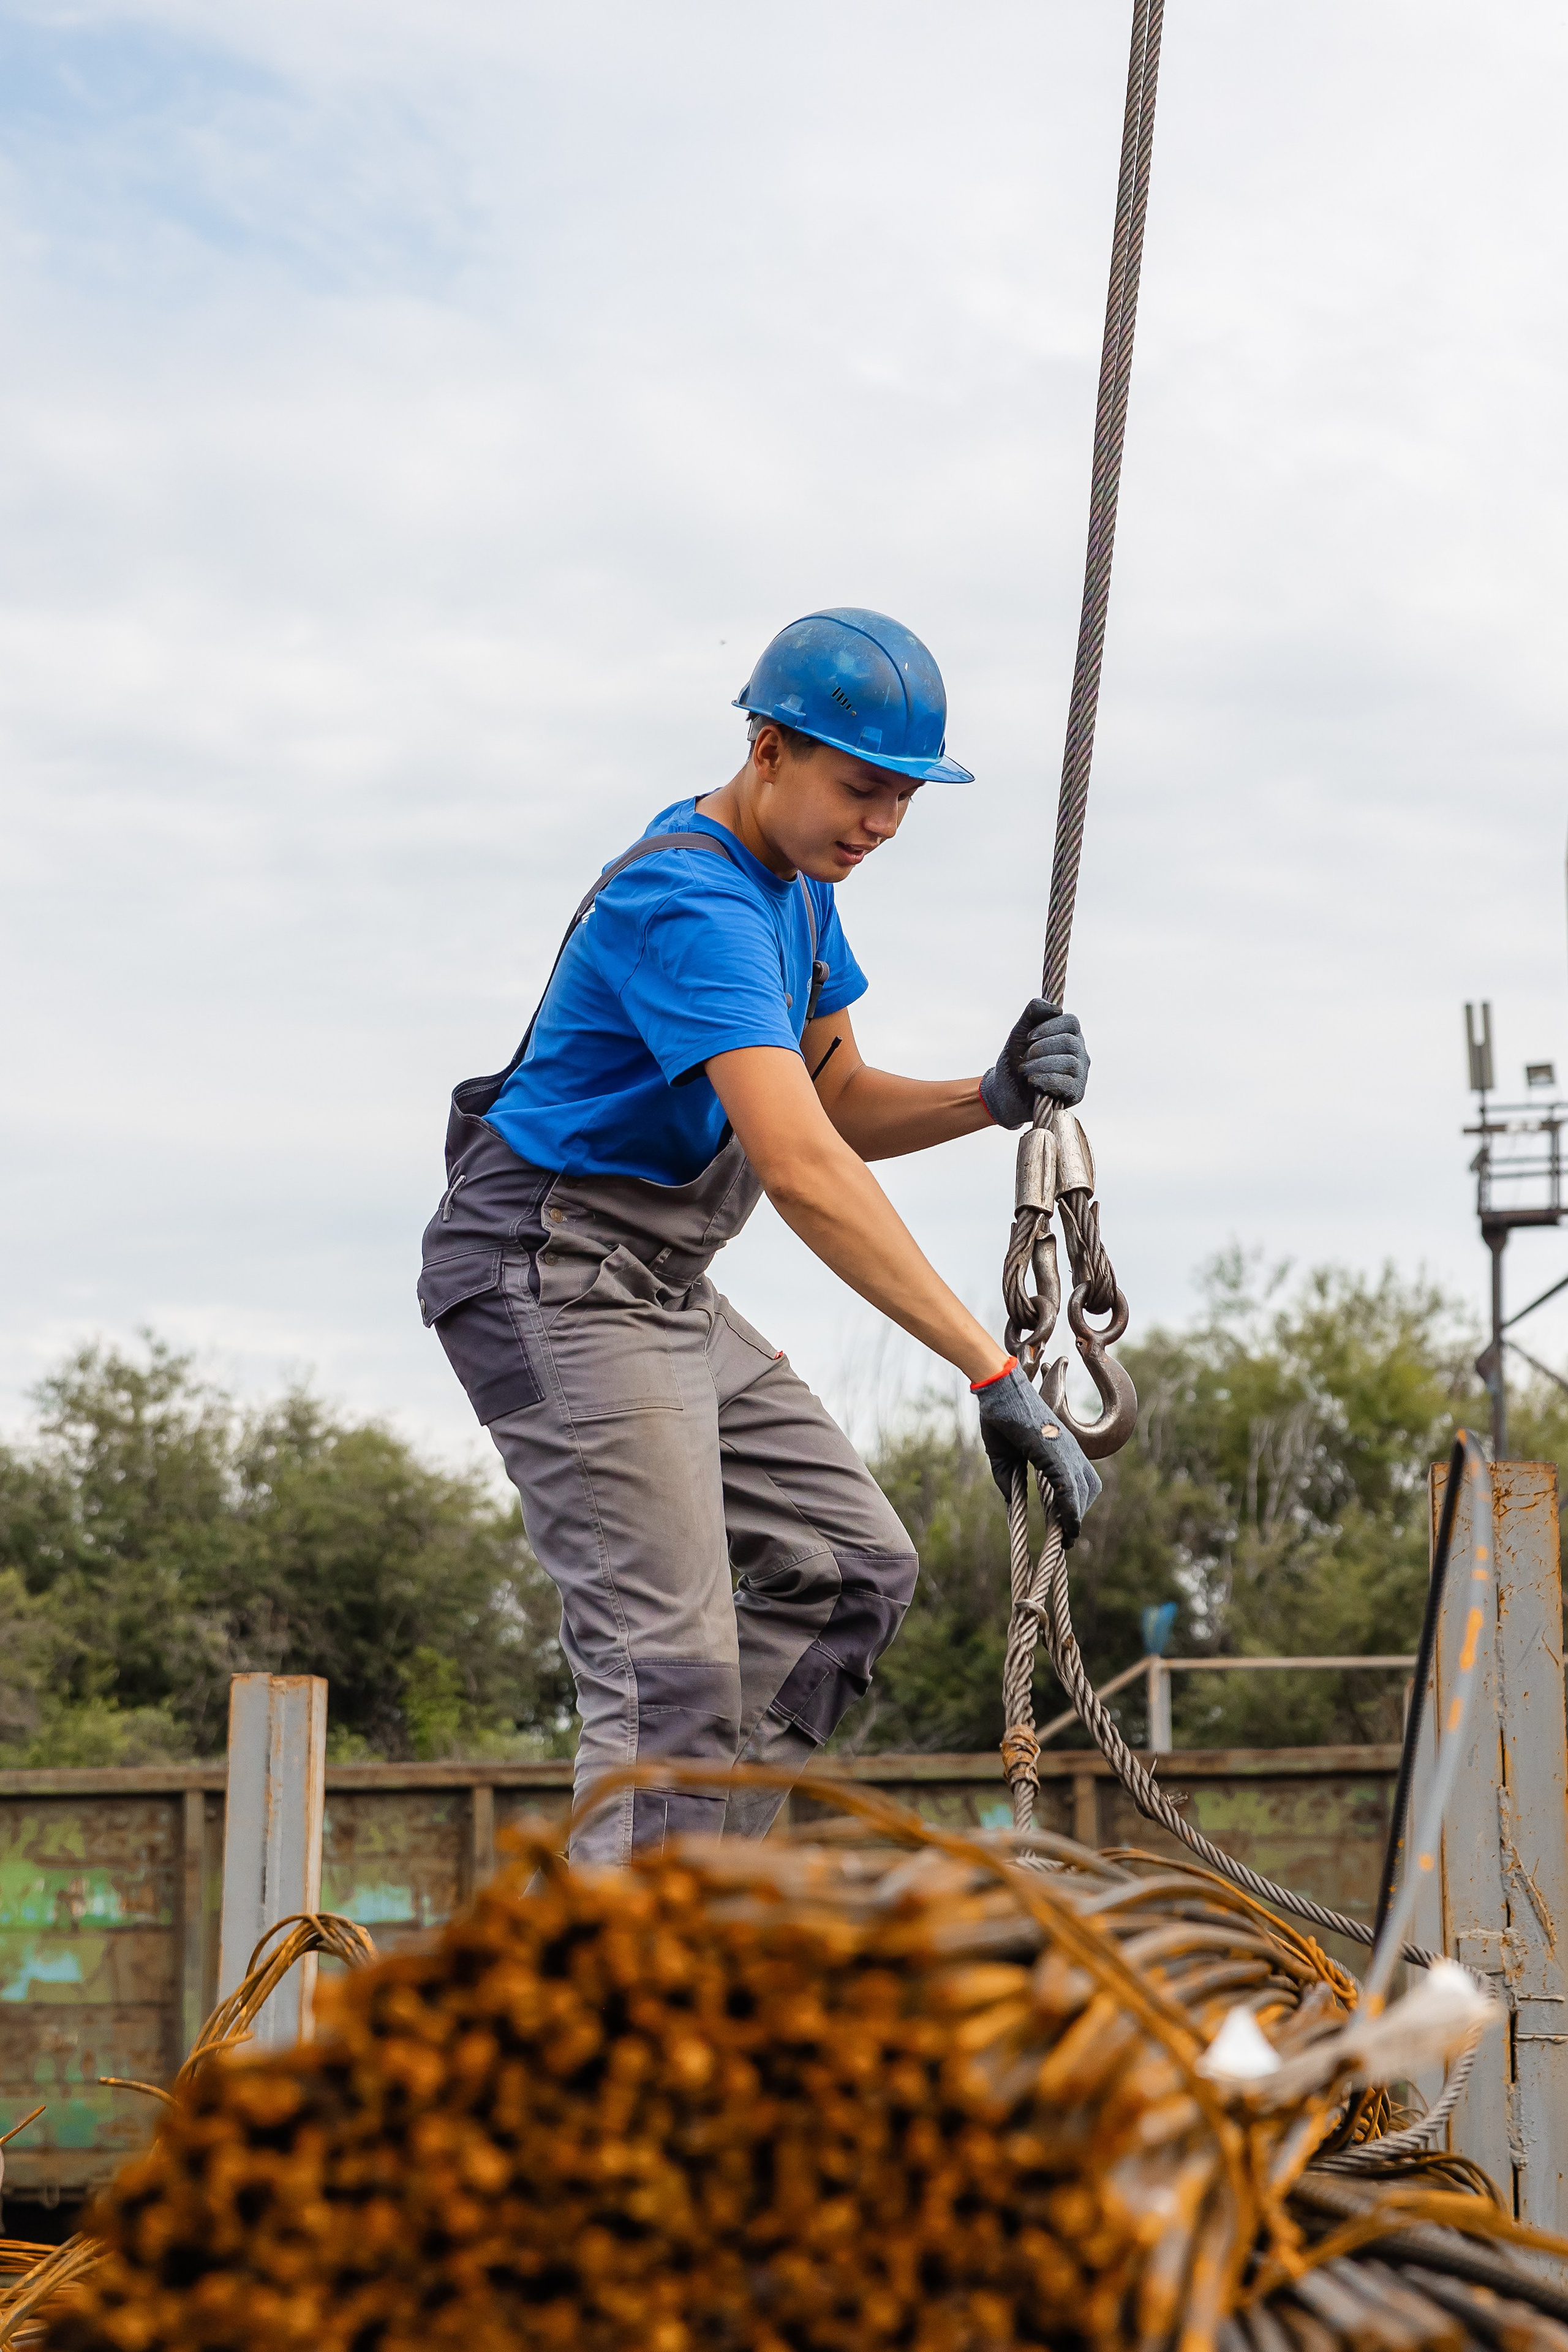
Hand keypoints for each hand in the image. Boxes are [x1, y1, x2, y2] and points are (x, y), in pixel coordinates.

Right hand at [972, 1360, 1101, 1543]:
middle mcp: (1068, 1449)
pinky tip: (1065, 1525)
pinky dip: (1070, 1509)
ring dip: (1076, 1517)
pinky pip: (1069, 1487)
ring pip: (1082, 1491)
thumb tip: (1013, 1507)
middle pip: (1088, 1488)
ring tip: (1067, 1537)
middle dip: (1078, 1514)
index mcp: (1058, 1448)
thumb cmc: (999, 1418)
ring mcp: (1064, 1449)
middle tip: (1066, 1536)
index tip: (1066, 1527)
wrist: (997, 1390)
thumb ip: (1010, 1483)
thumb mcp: (1004, 1459)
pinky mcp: (1055, 1451)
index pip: (1077, 1481)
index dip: (1074, 1506)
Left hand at [980, 1000, 1089, 1129]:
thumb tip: (1055, 1008)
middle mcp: (1079, 1052)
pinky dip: (1047, 1080)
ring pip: (1070, 1063)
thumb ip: (1034, 1013)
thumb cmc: (1016, 1060)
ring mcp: (1080, 1073)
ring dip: (1041, 1065)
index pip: (1071, 1021)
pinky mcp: (1077, 1093)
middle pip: (1070, 1042)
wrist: (1006, 1093)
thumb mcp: (1019, 1033)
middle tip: (1025, 1057)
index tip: (1028, 1038)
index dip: (1048, 1027)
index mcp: (1069, 1034)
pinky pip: (1068, 1083)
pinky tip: (1032, 1081)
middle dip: (1042, 1049)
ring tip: (1025, 1070)